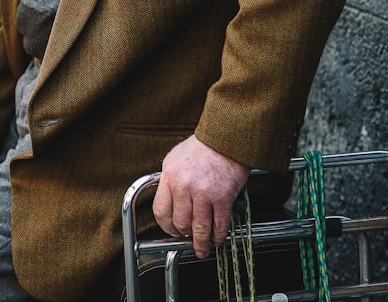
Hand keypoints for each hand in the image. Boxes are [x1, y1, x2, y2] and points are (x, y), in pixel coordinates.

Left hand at [152, 136, 248, 258]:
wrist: (226, 139)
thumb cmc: (202, 148)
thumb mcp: (175, 159)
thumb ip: (169, 181)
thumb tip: (168, 202)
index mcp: (169, 176)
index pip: (161, 211)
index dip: (166, 226)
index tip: (172, 231)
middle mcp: (183, 186)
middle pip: (180, 223)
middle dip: (184, 235)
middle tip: (189, 239)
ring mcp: (203, 193)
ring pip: (198, 229)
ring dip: (201, 243)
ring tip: (203, 248)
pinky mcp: (222, 198)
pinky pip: (219, 226)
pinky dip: (218, 237)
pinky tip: (218, 239)